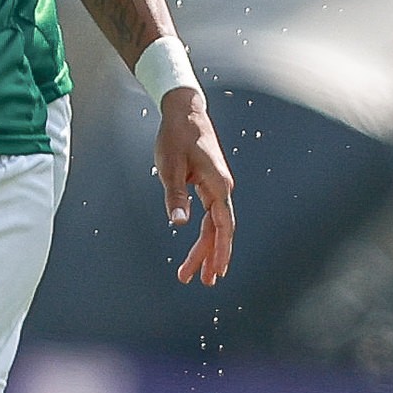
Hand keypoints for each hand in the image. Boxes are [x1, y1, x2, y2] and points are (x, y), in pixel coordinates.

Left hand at [156, 86, 235, 285]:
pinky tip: (200, 247)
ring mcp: (217, 187)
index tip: (216, 272)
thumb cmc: (176, 136)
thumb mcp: (170, 166)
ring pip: (215, 224)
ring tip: (196, 272)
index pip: (222, 226)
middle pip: (219, 230)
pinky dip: (206, 233)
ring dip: (207, 248)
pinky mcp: (210, 184)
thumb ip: (175, 195)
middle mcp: (222, 188)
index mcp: (218, 185)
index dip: (220, 250)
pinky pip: (211, 215)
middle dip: (209, 257)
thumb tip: (178, 223)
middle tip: (200, 281)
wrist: (185, 111)